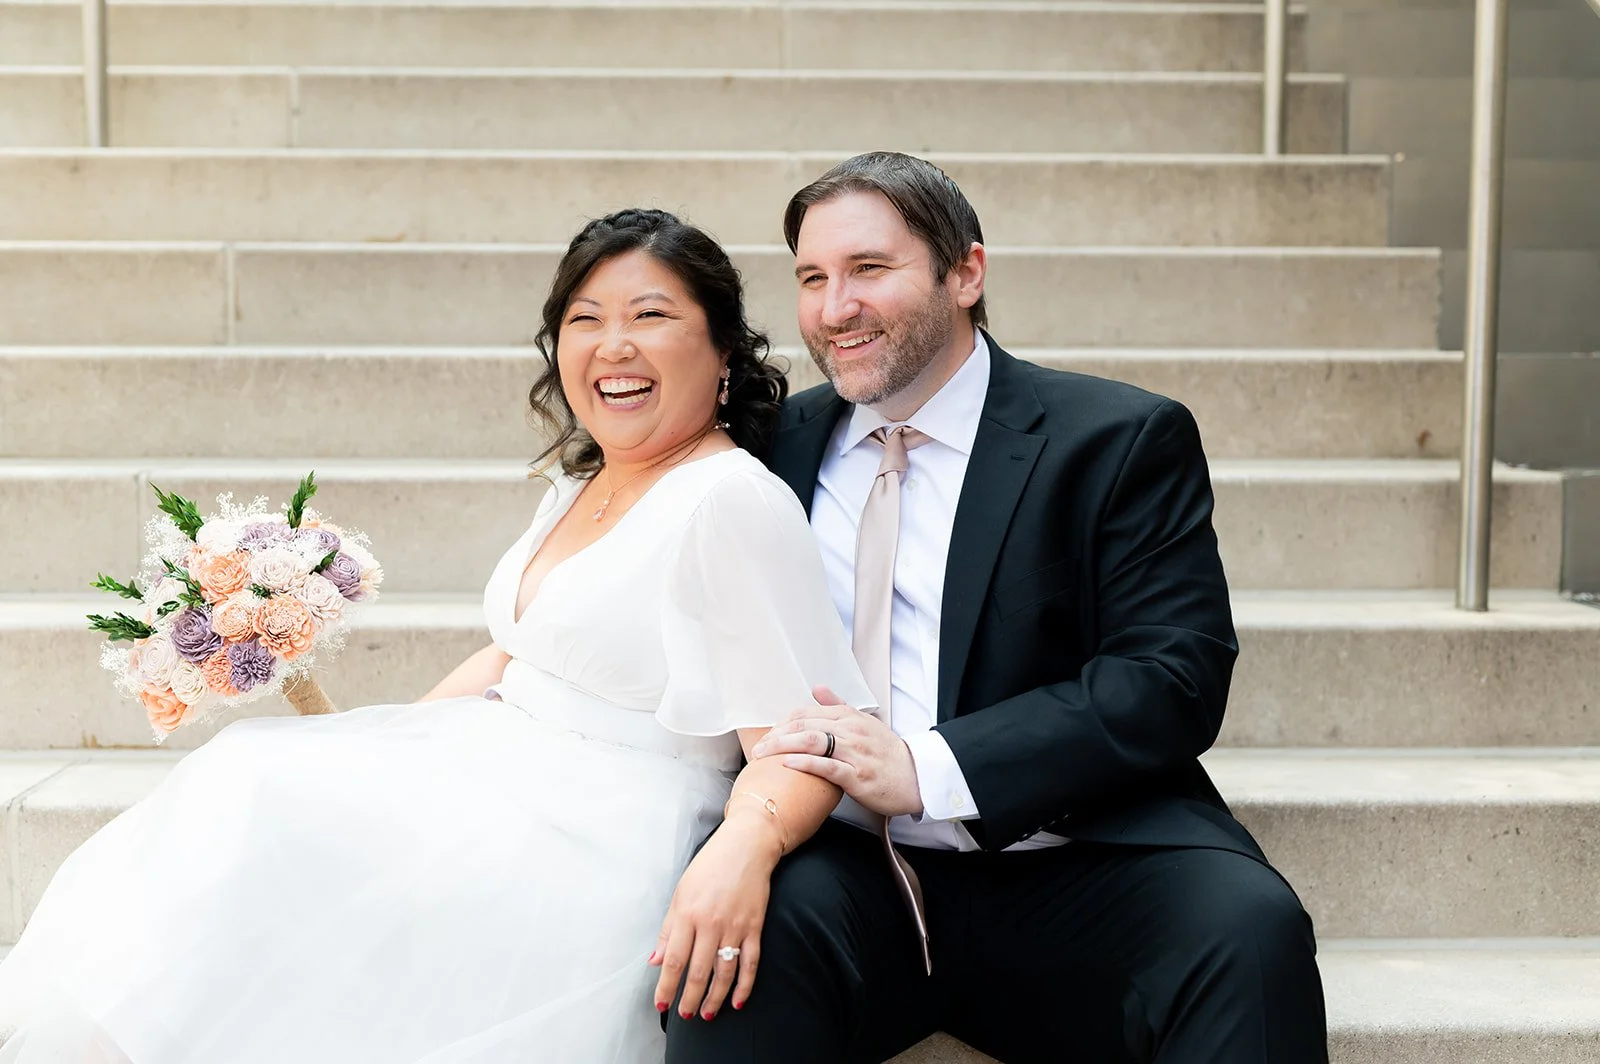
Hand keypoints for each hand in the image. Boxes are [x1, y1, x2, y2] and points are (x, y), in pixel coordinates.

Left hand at [649, 813, 780, 1020]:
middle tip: (685, 1016)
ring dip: (715, 998)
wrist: (746, 846)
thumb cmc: (709, 867)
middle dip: (690, 999)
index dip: (666, 986)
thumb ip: (669, 930)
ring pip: (724, 972)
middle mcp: (711, 923)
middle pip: (698, 972)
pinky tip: (738, 1001)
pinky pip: (750, 963)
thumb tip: (656, 962)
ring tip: (707, 1014)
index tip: (660, 1004)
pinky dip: (745, 985)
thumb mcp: (681, 893)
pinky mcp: (755, 927)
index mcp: (688, 914)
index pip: (674, 960)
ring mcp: (735, 927)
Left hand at [750, 686, 923, 817]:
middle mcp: (850, 730)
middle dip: (776, 735)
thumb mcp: (864, 722)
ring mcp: (854, 752)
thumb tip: (818, 687)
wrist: (916, 777)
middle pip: (805, 725)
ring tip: (763, 754)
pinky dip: (805, 763)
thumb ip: (838, 705)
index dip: (783, 723)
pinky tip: (788, 764)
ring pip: (812, 742)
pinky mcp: (857, 775)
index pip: (807, 713)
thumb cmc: (887, 753)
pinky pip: (826, 766)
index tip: (767, 734)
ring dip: (783, 746)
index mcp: (849, 717)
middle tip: (757, 747)